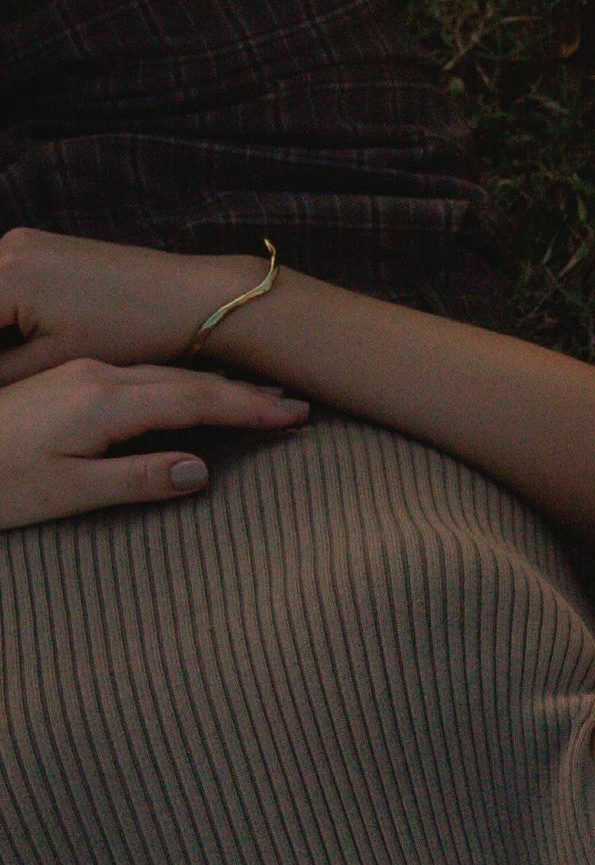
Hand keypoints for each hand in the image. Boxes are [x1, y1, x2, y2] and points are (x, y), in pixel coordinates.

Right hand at [0, 226, 261, 382]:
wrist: (190, 298)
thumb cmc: (132, 335)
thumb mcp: (61, 365)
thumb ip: (6, 373)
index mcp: (5, 277)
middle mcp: (7, 248)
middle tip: (6, 381)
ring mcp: (24, 242)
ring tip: (12, 364)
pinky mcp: (43, 247)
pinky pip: (6, 280)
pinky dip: (5, 309)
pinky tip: (18, 340)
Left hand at [0, 359, 308, 529]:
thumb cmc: (0, 483)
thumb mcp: (70, 491)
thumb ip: (136, 480)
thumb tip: (199, 472)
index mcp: (103, 401)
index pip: (195, 401)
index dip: (249, 409)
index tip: (295, 416)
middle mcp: (96, 376)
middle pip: (186, 380)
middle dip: (243, 392)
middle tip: (294, 404)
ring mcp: (81, 373)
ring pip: (164, 373)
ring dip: (215, 383)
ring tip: (258, 394)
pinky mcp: (69, 380)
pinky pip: (141, 374)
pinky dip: (181, 383)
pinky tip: (194, 388)